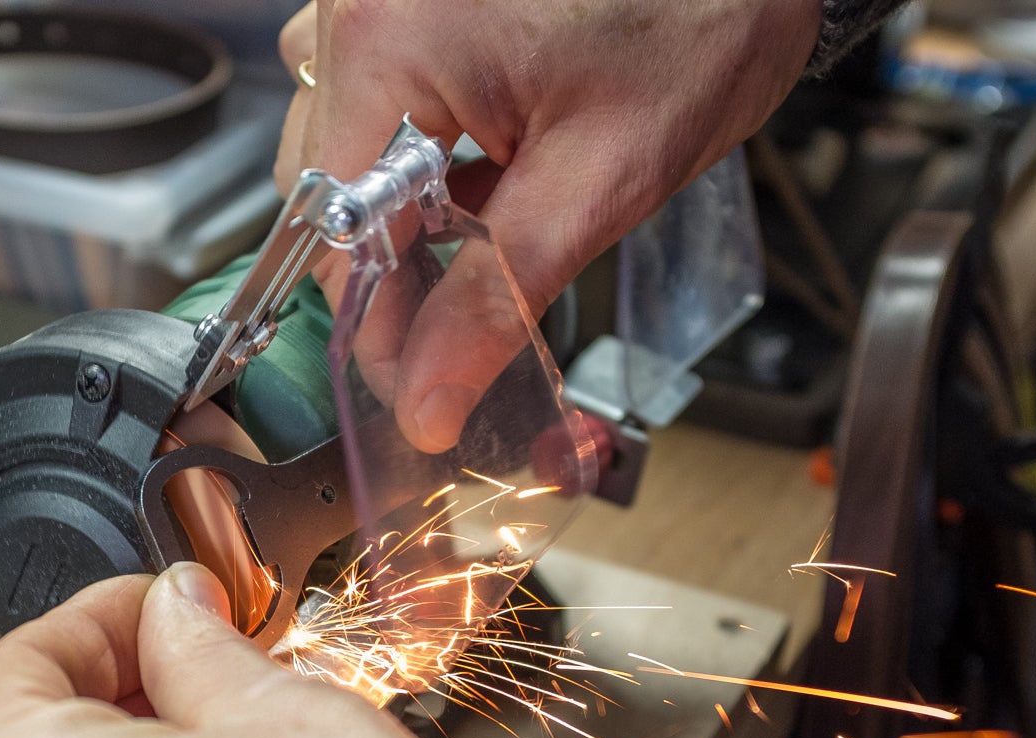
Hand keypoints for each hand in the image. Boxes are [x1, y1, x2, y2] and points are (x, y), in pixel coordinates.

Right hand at [275, 0, 821, 448]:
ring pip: (355, 146)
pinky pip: (385, 94)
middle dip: (399, 254)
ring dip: (412, 200)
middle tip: (483, 293)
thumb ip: (497, 297)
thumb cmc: (703, 19)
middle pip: (333, 187)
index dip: (378, 317)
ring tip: (502, 206)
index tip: (424, 378)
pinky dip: (430, 144)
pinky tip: (496, 155)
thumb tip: (426, 400)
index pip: (332, 228)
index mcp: (386, 44)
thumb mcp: (600, 180)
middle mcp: (361, 8)